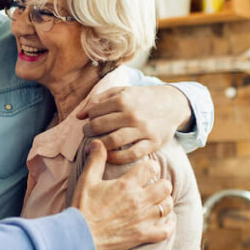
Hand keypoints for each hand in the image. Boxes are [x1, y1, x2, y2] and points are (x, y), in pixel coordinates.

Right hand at [72, 140, 173, 249]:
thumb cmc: (83, 207)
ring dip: (164, 203)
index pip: (151, 167)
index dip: (151, 167)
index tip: (147, 170)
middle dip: (162, 185)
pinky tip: (165, 222)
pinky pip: (166, 231)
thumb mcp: (87, 180)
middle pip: (165, 186)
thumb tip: (98, 142)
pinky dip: (168, 226)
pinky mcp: (142, 235)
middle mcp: (138, 200)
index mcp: (126, 184)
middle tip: (154, 187)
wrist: (80, 235)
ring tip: (157, 203)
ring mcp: (142, 219)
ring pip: (168, 206)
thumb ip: (96, 160)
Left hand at [77, 84, 191, 163]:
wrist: (171, 104)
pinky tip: (108, 156)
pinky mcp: (152, 143)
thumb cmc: (141, 98)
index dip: (88, 118)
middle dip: (88, 132)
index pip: (94, 112)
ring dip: (98, 146)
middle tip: (89, 134)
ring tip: (95, 146)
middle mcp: (132, 114)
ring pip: (112, 141)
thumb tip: (79, 116)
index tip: (90, 122)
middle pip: (99, 126)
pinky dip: (115, 158)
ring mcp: (143, 129)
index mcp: (123, 99)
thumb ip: (98, 100)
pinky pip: (130, 155)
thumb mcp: (121, 91)